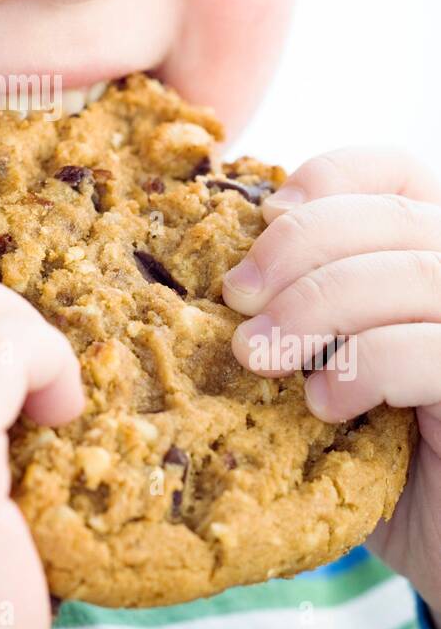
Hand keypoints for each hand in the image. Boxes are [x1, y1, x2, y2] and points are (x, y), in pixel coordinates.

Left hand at [222, 146, 440, 619]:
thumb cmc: (374, 457)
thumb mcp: (327, 363)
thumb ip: (295, 304)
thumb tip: (209, 259)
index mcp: (429, 250)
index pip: (392, 171)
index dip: (327, 177)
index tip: (263, 213)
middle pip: (391, 215)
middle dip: (297, 247)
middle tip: (236, 298)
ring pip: (409, 273)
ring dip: (316, 307)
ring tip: (261, 356)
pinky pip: (427, 349)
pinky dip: (364, 366)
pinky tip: (324, 404)